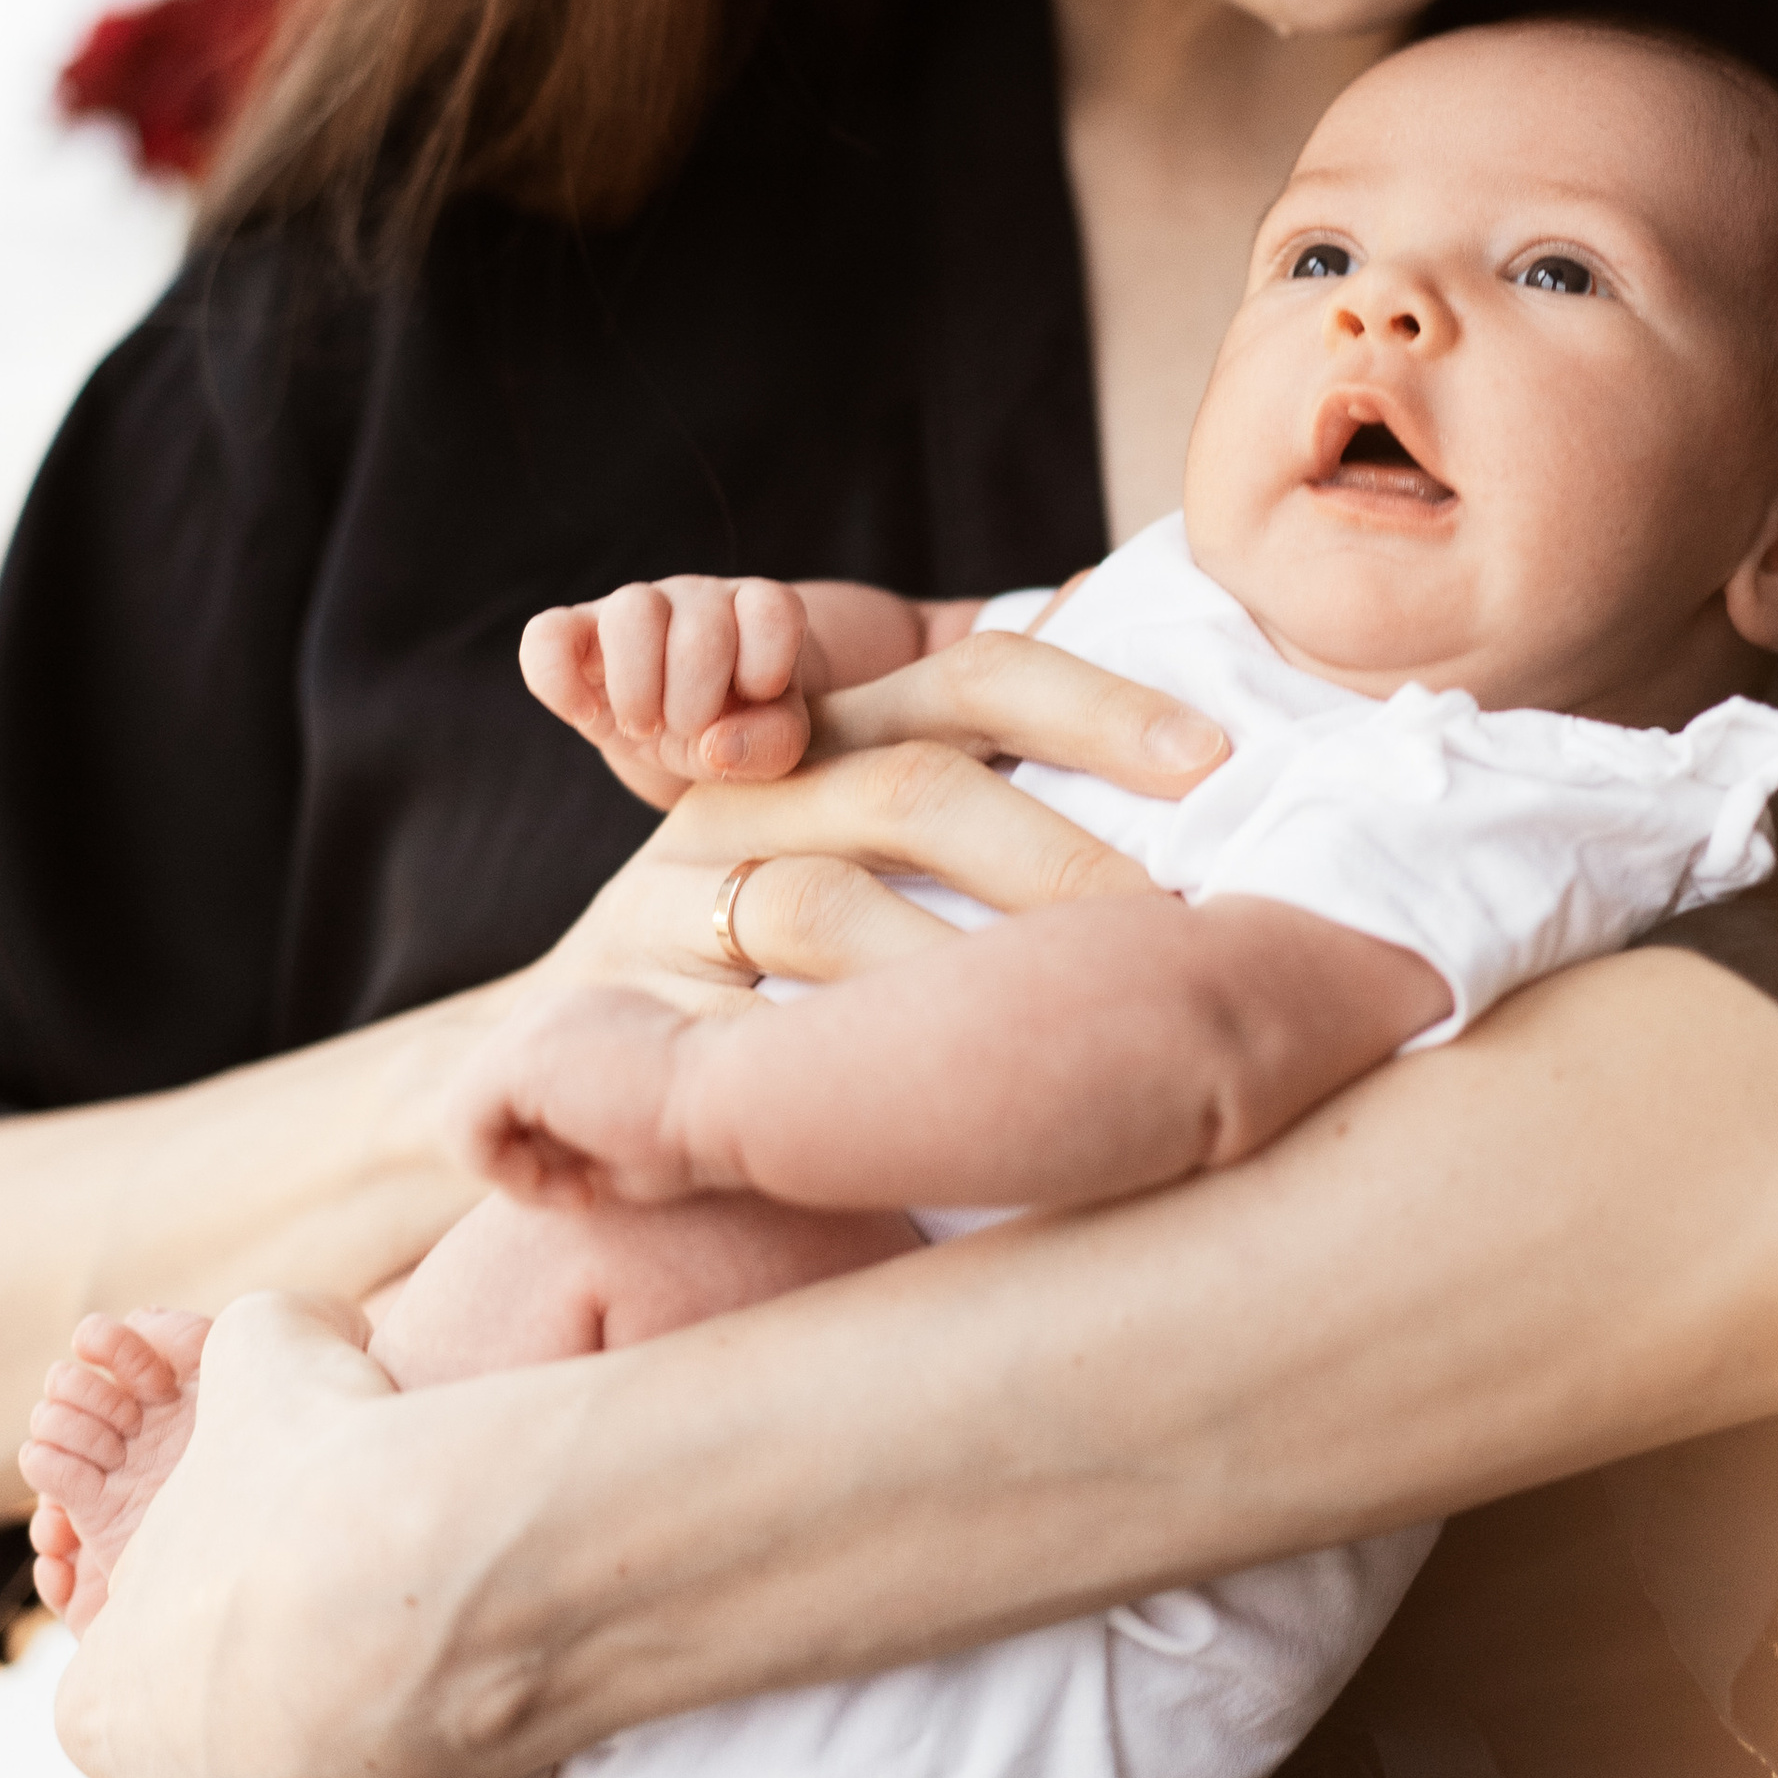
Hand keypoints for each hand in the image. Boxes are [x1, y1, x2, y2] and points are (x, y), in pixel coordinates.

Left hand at [51, 1292, 547, 1777]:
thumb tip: (277, 1332)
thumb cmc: (333, 1468)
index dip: (210, 1653)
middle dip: (279, 1760)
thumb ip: (246, 1356)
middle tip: (375, 1671)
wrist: (452, 1579)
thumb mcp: (263, 1356)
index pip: (130, 1707)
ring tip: (464, 1719)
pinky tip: (525, 1775)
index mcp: (114, 1716)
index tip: (289, 1608)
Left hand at [448, 983, 705, 1201]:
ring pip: (468, 1116)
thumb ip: (568, 1138)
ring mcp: (529, 1026)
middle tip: (587, 1193)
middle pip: (488, 1104)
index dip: (544, 1155)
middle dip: (525, 1161)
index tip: (599, 1185)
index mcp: (577, 1020)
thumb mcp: (621, 1137)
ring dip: (514, 1173)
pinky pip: (464, 1128)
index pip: (518, 1097)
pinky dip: (505, 1175)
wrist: (736, 1102)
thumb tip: (522, 1167)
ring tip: (577, 1192)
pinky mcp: (515, 1058)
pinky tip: (568, 1187)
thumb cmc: (703, 1131)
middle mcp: (546, 1012)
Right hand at [522, 574, 817, 805]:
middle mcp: (699, 597)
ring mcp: (634, 607)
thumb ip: (770, 744)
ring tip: (642, 726)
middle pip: (702, 626)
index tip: (753, 702)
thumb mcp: (771, 744)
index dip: (766, 666)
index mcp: (757, 612)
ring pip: (632, 610)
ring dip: (637, 686)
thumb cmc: (736, 726)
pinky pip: (548, 633)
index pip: (773, 610)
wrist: (683, 728)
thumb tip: (719, 744)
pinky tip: (585, 715)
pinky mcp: (575, 631)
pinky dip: (559, 680)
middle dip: (695, 699)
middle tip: (687, 730)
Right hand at [539, 626, 1228, 996]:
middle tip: (1172, 930)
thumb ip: (988, 784)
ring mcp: (675, 893)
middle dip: (1058, 854)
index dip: (1100, 703)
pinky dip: (831, 1064)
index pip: (974, 676)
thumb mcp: (867, 847)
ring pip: (823, 904)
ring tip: (1068, 1030)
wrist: (561, 1061)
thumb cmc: (778, 959)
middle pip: (914, 781)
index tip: (1217, 762)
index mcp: (832, 731)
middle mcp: (750, 789)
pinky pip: (735, 1033)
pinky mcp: (623, 1008)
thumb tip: (1156, 702)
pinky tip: (923, 1100)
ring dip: (957, 971)